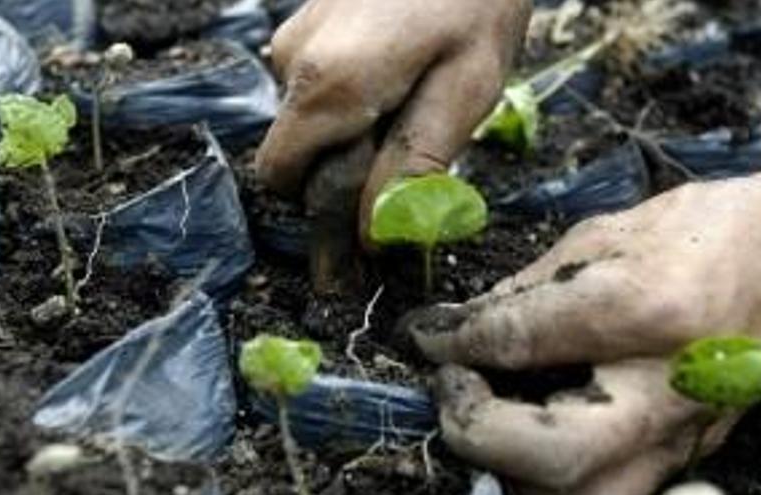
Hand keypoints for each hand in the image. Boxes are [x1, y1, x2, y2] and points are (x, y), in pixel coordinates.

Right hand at [255, 0, 531, 241]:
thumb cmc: (475, 5)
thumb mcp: (466, 90)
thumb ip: (415, 163)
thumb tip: (373, 235)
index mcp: (328, 85)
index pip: (285, 180)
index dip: (321, 212)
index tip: (365, 230)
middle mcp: (293, 62)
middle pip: (291, 155)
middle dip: (337, 173)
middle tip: (402, 159)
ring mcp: (293, 37)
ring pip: (305, 124)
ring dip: (348, 134)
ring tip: (408, 103)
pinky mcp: (305, 25)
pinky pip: (315, 89)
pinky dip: (348, 102)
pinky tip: (394, 76)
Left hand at [402, 134, 760, 494]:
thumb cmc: (703, 229)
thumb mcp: (603, 235)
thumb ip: (528, 289)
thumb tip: (467, 326)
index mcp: (635, 309)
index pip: (515, 341)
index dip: (451, 342)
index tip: (423, 339)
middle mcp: (660, 386)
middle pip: (549, 457)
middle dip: (477, 429)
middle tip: (454, 388)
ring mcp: (681, 432)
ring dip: (512, 468)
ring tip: (489, 416)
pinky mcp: (690, 452)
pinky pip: (609, 489)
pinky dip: (554, 476)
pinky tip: (531, 434)